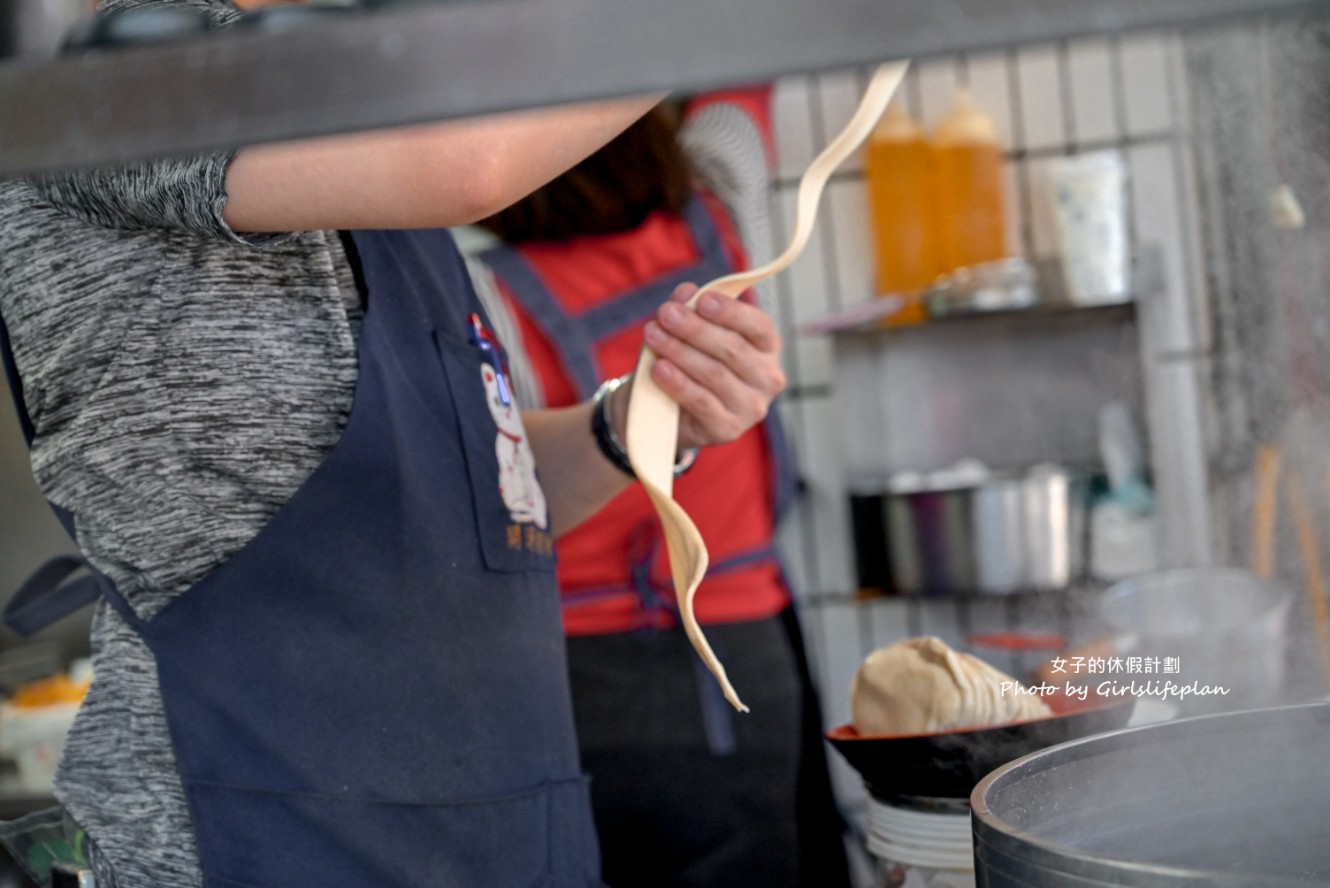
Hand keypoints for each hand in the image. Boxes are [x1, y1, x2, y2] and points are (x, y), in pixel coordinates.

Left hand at [620, 283, 785, 449]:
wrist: (672, 411)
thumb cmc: (690, 362)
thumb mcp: (690, 332)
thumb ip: (691, 309)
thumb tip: (686, 292)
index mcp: (767, 348)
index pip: (759, 326)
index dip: (732, 312)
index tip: (703, 300)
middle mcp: (768, 378)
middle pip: (733, 349)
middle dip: (696, 328)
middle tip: (666, 313)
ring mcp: (751, 407)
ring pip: (715, 374)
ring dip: (680, 351)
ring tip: (653, 335)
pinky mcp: (728, 429)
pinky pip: (702, 402)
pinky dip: (679, 383)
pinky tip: (660, 368)